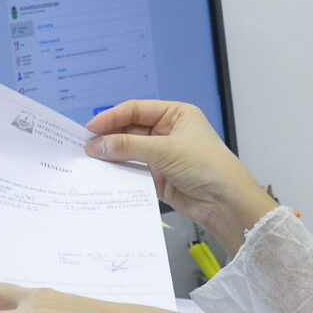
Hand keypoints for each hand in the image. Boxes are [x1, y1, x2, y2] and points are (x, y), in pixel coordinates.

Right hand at [85, 100, 275, 254]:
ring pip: (130, 151)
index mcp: (176, 115)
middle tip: (86, 146)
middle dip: (110, 137)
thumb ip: (128, 147)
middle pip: (131, 130)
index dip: (112, 117)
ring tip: (90, 160)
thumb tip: (97, 144)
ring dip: (113, 155)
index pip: (137, 110)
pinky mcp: (159, 177)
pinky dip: (120, 172)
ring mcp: (163, 155)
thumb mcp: (165, 150)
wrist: (225, 202)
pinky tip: (106, 174)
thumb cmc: (208, 166)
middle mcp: (169, 132)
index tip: (91, 127)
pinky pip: (134, 171)